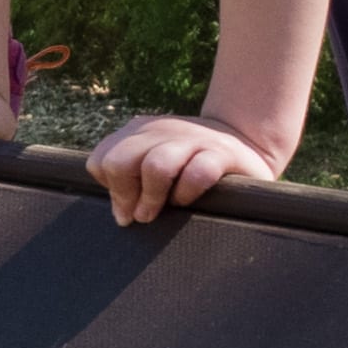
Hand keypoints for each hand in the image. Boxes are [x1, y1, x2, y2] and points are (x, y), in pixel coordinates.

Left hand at [87, 114, 278, 225]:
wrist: (245, 142)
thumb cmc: (193, 163)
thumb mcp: (157, 162)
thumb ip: (132, 180)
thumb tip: (120, 215)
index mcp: (140, 132)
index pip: (102, 159)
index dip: (109, 187)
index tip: (126, 205)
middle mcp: (162, 131)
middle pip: (120, 161)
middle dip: (125, 195)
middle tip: (139, 216)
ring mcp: (193, 140)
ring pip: (156, 166)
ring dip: (152, 198)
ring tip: (156, 213)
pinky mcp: (222, 153)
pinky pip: (197, 173)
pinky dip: (187, 192)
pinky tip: (187, 201)